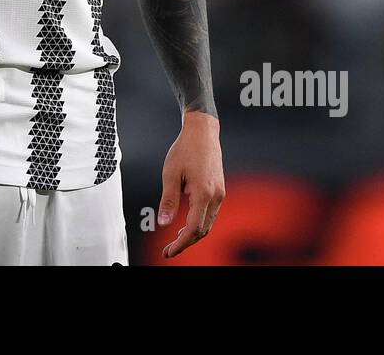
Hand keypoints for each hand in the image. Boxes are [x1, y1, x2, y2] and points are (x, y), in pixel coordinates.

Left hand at [158, 111, 224, 258]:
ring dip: (193, 234)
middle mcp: (215, 196)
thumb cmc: (185, 150)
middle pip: (203, 230)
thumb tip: (163, 223)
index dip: (181, 244)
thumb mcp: (170, 174)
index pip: (194, 228)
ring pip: (208, 223)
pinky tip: (187, 223)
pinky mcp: (219, 190)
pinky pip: (211, 214)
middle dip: (186, 242)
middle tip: (169, 250)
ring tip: (175, 239)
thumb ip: (168, 200)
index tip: (169, 251)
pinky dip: (199, 223)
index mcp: (203, 193)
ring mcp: (220, 193)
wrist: (202, 132)